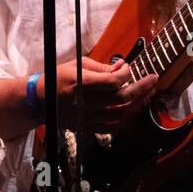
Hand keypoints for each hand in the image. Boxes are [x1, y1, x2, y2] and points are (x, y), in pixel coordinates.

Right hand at [39, 57, 157, 131]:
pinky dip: (126, 118)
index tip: (128, 68)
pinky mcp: (86, 127)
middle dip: (141, 89)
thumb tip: (122, 66)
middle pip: (120, 99)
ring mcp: (85, 117)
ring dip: (138, 103)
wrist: (38, 100)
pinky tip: (134, 108)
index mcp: (80, 84)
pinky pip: (112, 126)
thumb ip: (101, 67)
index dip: (126, 74)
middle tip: (153, 79)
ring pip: (119, 114)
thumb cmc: (58, 77)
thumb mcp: (76, 64)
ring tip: (149, 93)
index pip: (112, 82)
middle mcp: (84, 102)